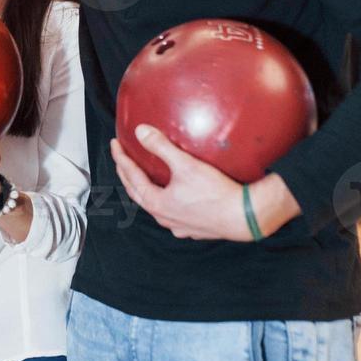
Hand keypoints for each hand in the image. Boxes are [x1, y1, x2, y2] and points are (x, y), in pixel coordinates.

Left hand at [111, 126, 250, 240]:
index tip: (115, 145)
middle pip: (137, 193)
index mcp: (156, 203)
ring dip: (146, 189)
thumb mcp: (186, 165)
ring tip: (144, 175)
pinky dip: (166, 201)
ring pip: (154, 206)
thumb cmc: (216, 192)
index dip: (121, 159)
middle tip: (122, 157)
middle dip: (127, 173)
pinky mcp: (193, 229)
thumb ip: (161, 147)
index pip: (130, 177)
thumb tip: (140, 131)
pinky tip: (173, 195)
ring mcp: (178, 225)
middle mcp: (164, 217)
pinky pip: (172, 214)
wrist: (245, 217)